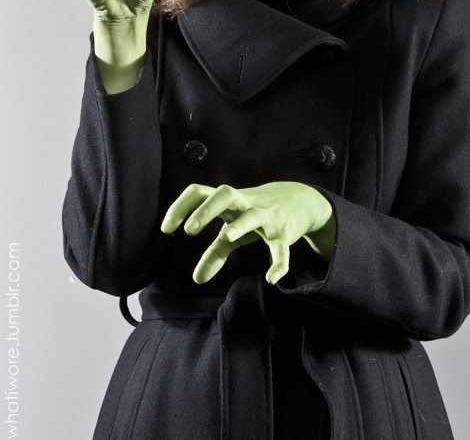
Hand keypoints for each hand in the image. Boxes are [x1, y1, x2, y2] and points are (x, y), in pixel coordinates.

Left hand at [161, 182, 334, 284]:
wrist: (300, 200)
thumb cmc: (257, 212)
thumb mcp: (235, 228)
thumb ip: (216, 251)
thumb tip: (196, 278)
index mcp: (228, 201)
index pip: (200, 192)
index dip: (181, 207)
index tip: (166, 228)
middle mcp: (246, 203)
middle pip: (224, 193)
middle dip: (207, 209)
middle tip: (189, 229)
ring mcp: (266, 215)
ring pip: (253, 215)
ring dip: (240, 225)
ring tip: (227, 237)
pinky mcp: (285, 232)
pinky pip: (282, 247)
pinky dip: (279, 262)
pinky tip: (271, 278)